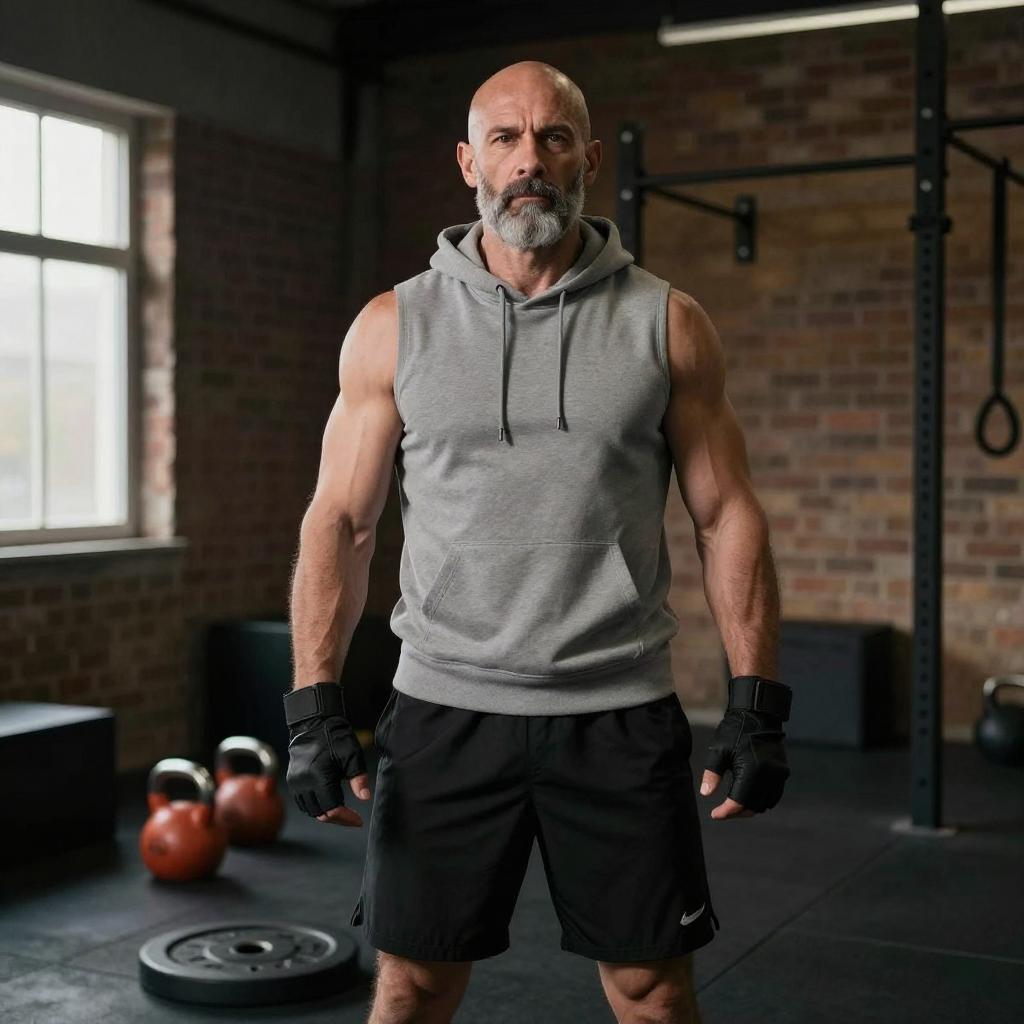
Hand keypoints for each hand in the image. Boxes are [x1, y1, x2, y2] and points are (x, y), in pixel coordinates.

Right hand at [283, 683, 370, 826]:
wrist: (313, 723)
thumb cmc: (335, 736)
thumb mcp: (352, 755)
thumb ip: (359, 778)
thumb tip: (365, 798)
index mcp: (318, 776)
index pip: (332, 809)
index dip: (346, 818)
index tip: (359, 820)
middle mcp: (303, 782)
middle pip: (320, 813)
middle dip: (338, 819)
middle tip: (352, 818)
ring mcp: (295, 782)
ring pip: (310, 810)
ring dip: (326, 814)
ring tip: (342, 812)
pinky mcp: (291, 780)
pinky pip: (302, 802)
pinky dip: (315, 807)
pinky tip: (328, 803)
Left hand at [700, 708, 789, 819]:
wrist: (758, 714)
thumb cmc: (734, 731)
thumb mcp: (719, 750)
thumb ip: (712, 773)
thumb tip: (706, 794)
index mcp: (752, 771)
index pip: (738, 802)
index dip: (726, 812)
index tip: (715, 815)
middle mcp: (769, 776)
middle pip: (753, 806)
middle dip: (737, 812)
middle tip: (722, 811)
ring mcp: (779, 774)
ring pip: (766, 803)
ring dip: (750, 807)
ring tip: (734, 805)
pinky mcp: (783, 771)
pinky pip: (774, 795)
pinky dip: (762, 799)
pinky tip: (749, 796)